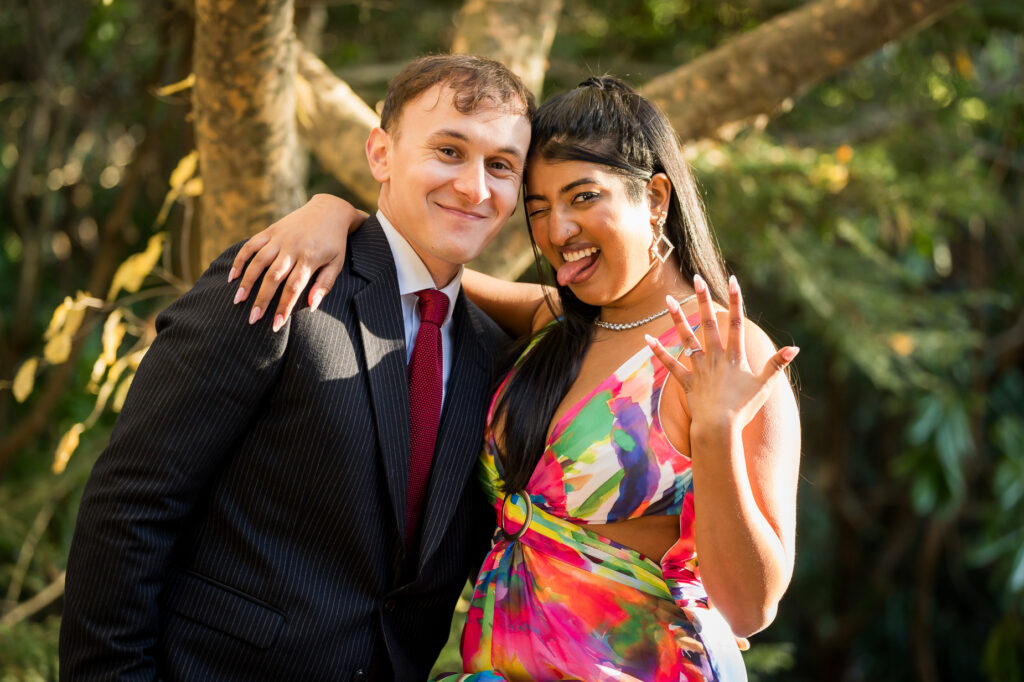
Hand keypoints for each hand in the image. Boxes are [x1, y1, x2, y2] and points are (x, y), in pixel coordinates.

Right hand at [228, 194, 367, 330]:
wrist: (330, 210)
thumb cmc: (334, 243)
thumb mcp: (337, 264)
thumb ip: (324, 285)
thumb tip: (311, 307)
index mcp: (310, 258)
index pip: (294, 287)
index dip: (283, 307)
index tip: (275, 325)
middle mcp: (293, 248)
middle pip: (273, 277)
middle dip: (261, 300)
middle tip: (252, 319)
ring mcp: (280, 238)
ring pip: (258, 261)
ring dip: (246, 281)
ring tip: (238, 300)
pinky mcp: (271, 230)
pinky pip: (251, 245)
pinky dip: (240, 259)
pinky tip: (232, 276)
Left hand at [646, 274, 797, 433]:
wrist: (719, 428)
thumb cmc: (744, 408)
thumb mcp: (765, 385)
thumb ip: (777, 364)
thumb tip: (795, 348)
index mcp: (735, 356)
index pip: (736, 322)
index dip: (736, 300)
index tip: (733, 280)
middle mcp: (715, 357)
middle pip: (709, 322)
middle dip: (703, 299)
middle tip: (696, 278)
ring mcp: (699, 368)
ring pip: (687, 337)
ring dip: (677, 317)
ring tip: (668, 298)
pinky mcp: (686, 381)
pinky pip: (670, 364)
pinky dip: (659, 351)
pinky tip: (647, 337)